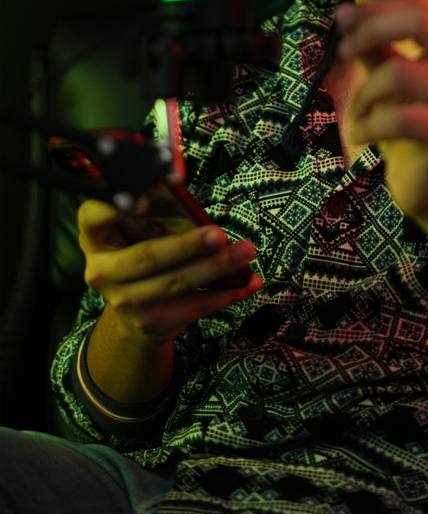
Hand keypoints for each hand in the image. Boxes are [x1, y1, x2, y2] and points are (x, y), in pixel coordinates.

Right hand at [78, 199, 262, 345]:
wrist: (134, 313)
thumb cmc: (140, 253)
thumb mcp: (135, 230)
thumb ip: (154, 212)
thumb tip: (189, 191)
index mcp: (94, 237)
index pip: (93, 217)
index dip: (115, 208)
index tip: (143, 198)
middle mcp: (102, 271)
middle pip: (147, 257)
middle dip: (188, 246)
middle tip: (219, 234)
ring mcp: (124, 301)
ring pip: (176, 283)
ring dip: (216, 268)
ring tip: (246, 251)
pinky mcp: (150, 322)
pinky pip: (193, 306)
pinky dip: (225, 294)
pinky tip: (247, 282)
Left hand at [335, 0, 427, 238]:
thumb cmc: (413, 128)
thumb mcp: (392, 80)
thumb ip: (375, 46)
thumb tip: (343, 11)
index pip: (416, 10)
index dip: (374, 11)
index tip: (340, 20)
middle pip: (420, 22)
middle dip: (371, 31)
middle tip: (343, 52)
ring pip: (400, 73)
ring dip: (364, 93)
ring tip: (356, 113)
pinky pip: (399, 118)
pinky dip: (368, 124)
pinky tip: (360, 134)